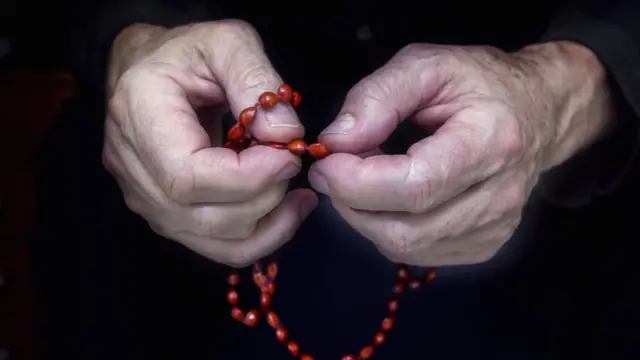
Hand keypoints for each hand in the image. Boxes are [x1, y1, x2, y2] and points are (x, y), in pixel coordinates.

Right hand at [104, 21, 317, 266]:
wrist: (149, 68)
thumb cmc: (188, 51)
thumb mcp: (226, 41)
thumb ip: (256, 78)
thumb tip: (285, 134)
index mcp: (139, 115)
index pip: (188, 176)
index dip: (247, 177)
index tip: (289, 156)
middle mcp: (132, 165)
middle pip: (201, 216)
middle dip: (263, 200)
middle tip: (294, 166)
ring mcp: (143, 196)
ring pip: (210, 241)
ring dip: (266, 225)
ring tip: (298, 196)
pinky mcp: (163, 212)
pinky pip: (212, 245)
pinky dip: (255, 235)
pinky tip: (282, 210)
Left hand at [310, 42, 612, 265]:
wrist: (536, 111)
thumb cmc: (479, 83)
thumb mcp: (426, 65)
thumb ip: (377, 98)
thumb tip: (336, 142)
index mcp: (490, 143)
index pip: (414, 187)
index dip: (356, 182)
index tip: (326, 160)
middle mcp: (499, 197)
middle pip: (404, 230)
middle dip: (351, 203)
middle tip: (335, 169)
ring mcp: (495, 229)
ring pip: (404, 247)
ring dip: (365, 217)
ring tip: (363, 178)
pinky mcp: (484, 245)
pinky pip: (416, 253)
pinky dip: (387, 228)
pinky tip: (390, 198)